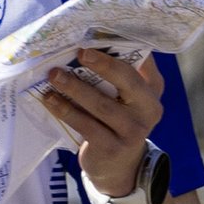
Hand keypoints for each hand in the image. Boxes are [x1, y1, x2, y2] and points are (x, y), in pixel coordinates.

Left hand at [39, 45, 161, 200]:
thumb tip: (90, 44)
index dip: (123, 46)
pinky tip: (50, 100)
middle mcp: (149, 110)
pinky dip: (66, 110)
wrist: (119, 168)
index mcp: (152, 91)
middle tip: (80, 52)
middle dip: (103, 64)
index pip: (142, 63)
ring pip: (101, 104)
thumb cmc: (118, 121)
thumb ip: (120, 76)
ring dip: (75, 87)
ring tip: (54, 75)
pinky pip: (86, 124)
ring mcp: (132, 131)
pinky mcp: (112, 148)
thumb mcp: (128, 100)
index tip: (100, 35)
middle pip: (127, 81)